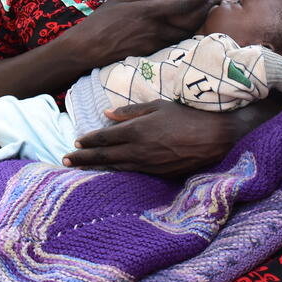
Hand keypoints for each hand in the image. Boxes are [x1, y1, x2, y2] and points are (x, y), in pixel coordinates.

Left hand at [62, 100, 235, 176]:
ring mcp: (149, 165)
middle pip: (105, 155)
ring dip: (96, 167)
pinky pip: (132, 173)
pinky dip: (117, 172)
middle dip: (83, 158)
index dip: (89, 140)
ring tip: (81, 168)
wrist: (216, 138)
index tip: (76, 143)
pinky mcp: (159, 174)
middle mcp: (139, 150)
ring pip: (116, 167)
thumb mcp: (158, 106)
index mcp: (137, 130)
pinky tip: (109, 172)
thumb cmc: (187, 116)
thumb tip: (107, 113)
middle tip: (65, 161)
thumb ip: (131, 111)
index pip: (105, 137)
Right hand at [63, 0, 220, 67]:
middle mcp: (156, 29)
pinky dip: (182, 36)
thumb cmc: (100, 22)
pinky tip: (184, 31)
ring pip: (184, 36)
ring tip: (203, 15)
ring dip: (196, 25)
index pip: (183, 4)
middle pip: (190, 22)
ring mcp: (155, 44)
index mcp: (149, 12)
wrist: (87, 50)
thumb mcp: (120, 0)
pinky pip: (173, 45)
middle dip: (204, 12)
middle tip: (214, 2)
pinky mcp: (151, 55)